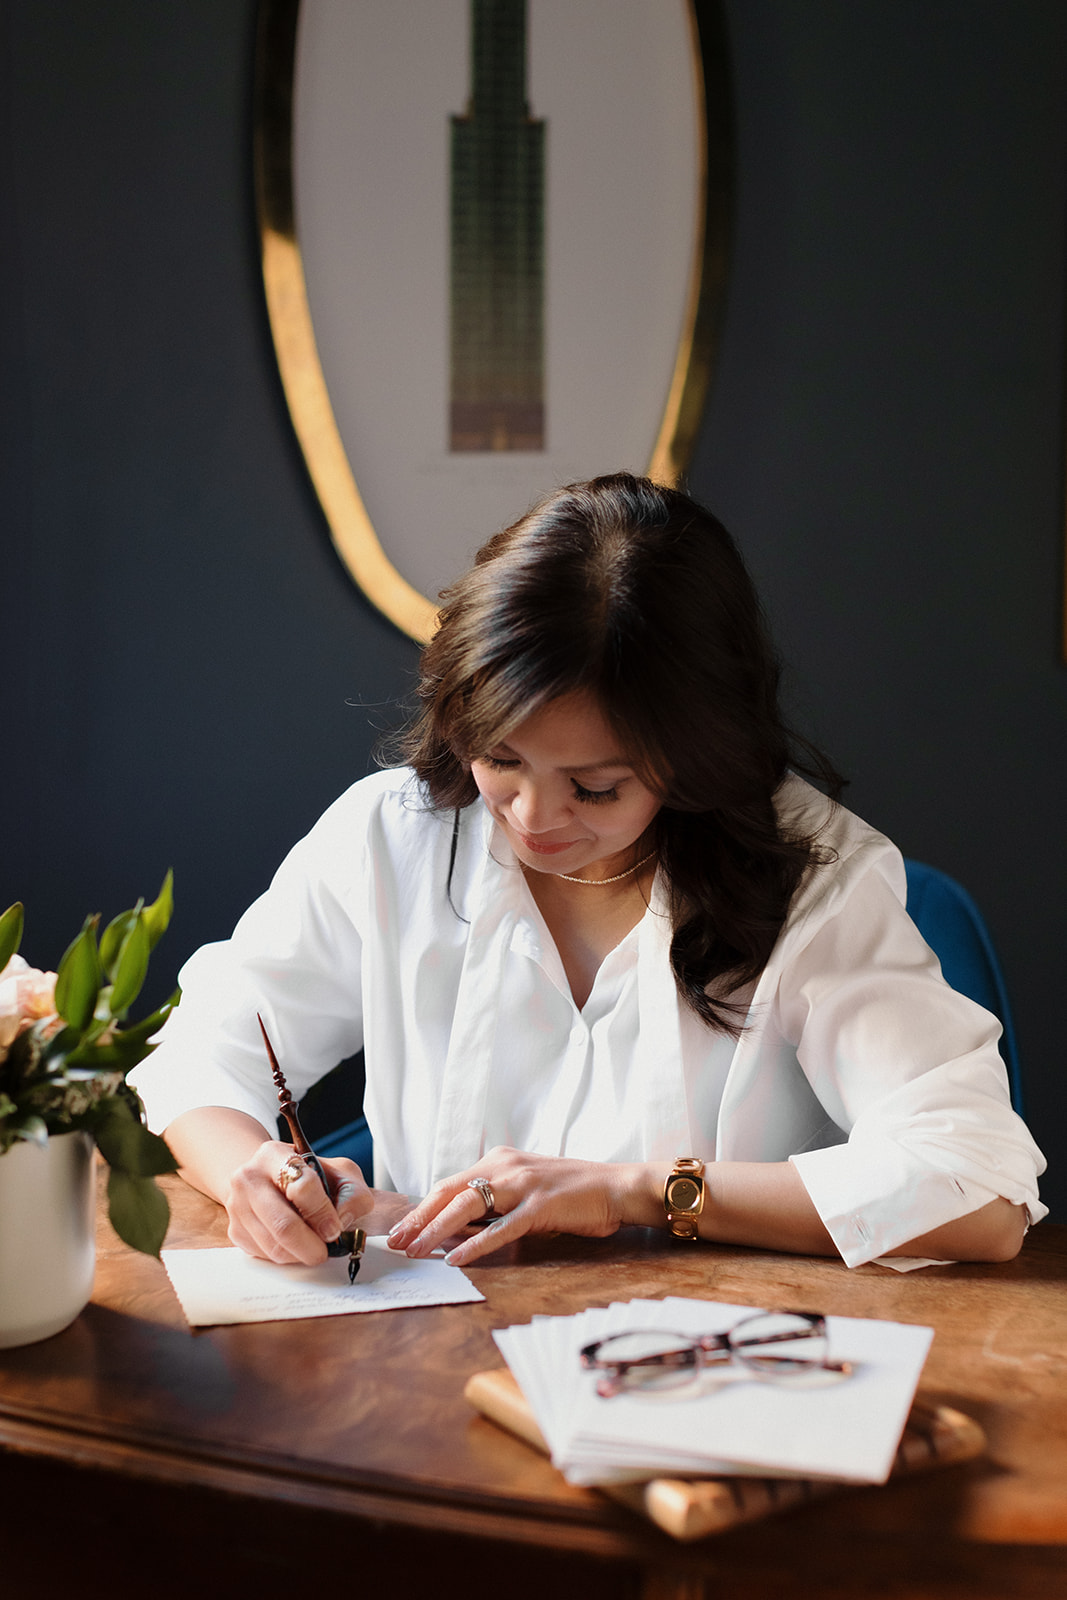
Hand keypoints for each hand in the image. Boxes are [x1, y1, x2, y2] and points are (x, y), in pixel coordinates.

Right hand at [224, 1140, 371, 1265]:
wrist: (271, 1178)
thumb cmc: (309, 1176)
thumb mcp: (340, 1173)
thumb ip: (353, 1194)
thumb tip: (342, 1220)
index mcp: (274, 1155)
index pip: (301, 1186)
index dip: (322, 1213)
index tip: (335, 1229)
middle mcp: (249, 1178)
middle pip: (283, 1224)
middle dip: (311, 1245)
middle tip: (326, 1251)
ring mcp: (237, 1206)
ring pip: (274, 1246)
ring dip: (301, 1254)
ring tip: (314, 1247)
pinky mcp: (235, 1231)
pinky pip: (265, 1255)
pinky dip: (287, 1257)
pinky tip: (296, 1244)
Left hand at [386, 1146, 646, 1267]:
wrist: (617, 1187)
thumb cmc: (572, 1193)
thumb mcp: (526, 1190)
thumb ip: (496, 1202)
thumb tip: (457, 1228)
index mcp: (500, 1160)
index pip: (450, 1183)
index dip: (422, 1207)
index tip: (400, 1229)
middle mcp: (507, 1166)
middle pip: (450, 1191)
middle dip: (419, 1219)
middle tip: (395, 1243)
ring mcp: (524, 1184)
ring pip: (468, 1206)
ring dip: (437, 1229)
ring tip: (416, 1251)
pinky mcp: (542, 1206)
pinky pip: (501, 1227)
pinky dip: (476, 1244)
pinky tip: (456, 1259)